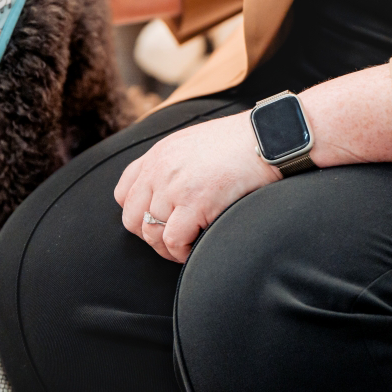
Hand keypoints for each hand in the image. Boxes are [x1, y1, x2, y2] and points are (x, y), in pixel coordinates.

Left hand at [114, 111, 280, 262]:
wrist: (268, 138)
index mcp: (157, 155)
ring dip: (169, 248)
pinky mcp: (195, 202)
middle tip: (174, 242)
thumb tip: (167, 194)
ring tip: (189, 247)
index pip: (123, 193)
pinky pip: (174, 241)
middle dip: (150, 236)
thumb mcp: (192, 144)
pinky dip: (183, 252)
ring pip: (152, 233)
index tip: (159, 222)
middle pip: (132, 218)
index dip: (138, 214)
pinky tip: (198, 248)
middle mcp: (159, 169)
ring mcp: (175, 186)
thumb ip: (172, 165)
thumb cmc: (238, 144)